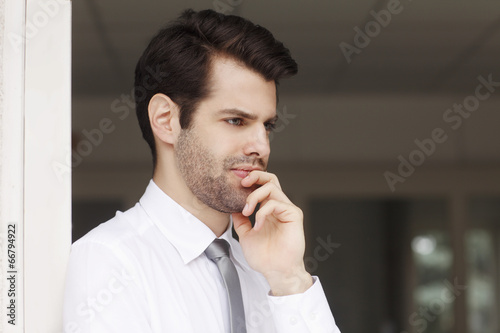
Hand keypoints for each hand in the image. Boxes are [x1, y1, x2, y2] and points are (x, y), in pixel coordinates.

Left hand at [232, 171, 312, 295]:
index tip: (236, 187)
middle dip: (255, 176)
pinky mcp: (294, 214)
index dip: (251, 182)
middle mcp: (279, 206)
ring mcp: (287, 209)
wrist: (276, 272)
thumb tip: (232, 208)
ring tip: (246, 211)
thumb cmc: (264, 257)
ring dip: (254, 196)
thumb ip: (241, 221)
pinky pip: (276, 203)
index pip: (262, 186)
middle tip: (242, 183)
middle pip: (271, 179)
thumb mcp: (245, 235)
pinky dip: (262, 212)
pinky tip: (258, 226)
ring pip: (271, 187)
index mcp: (269, 210)